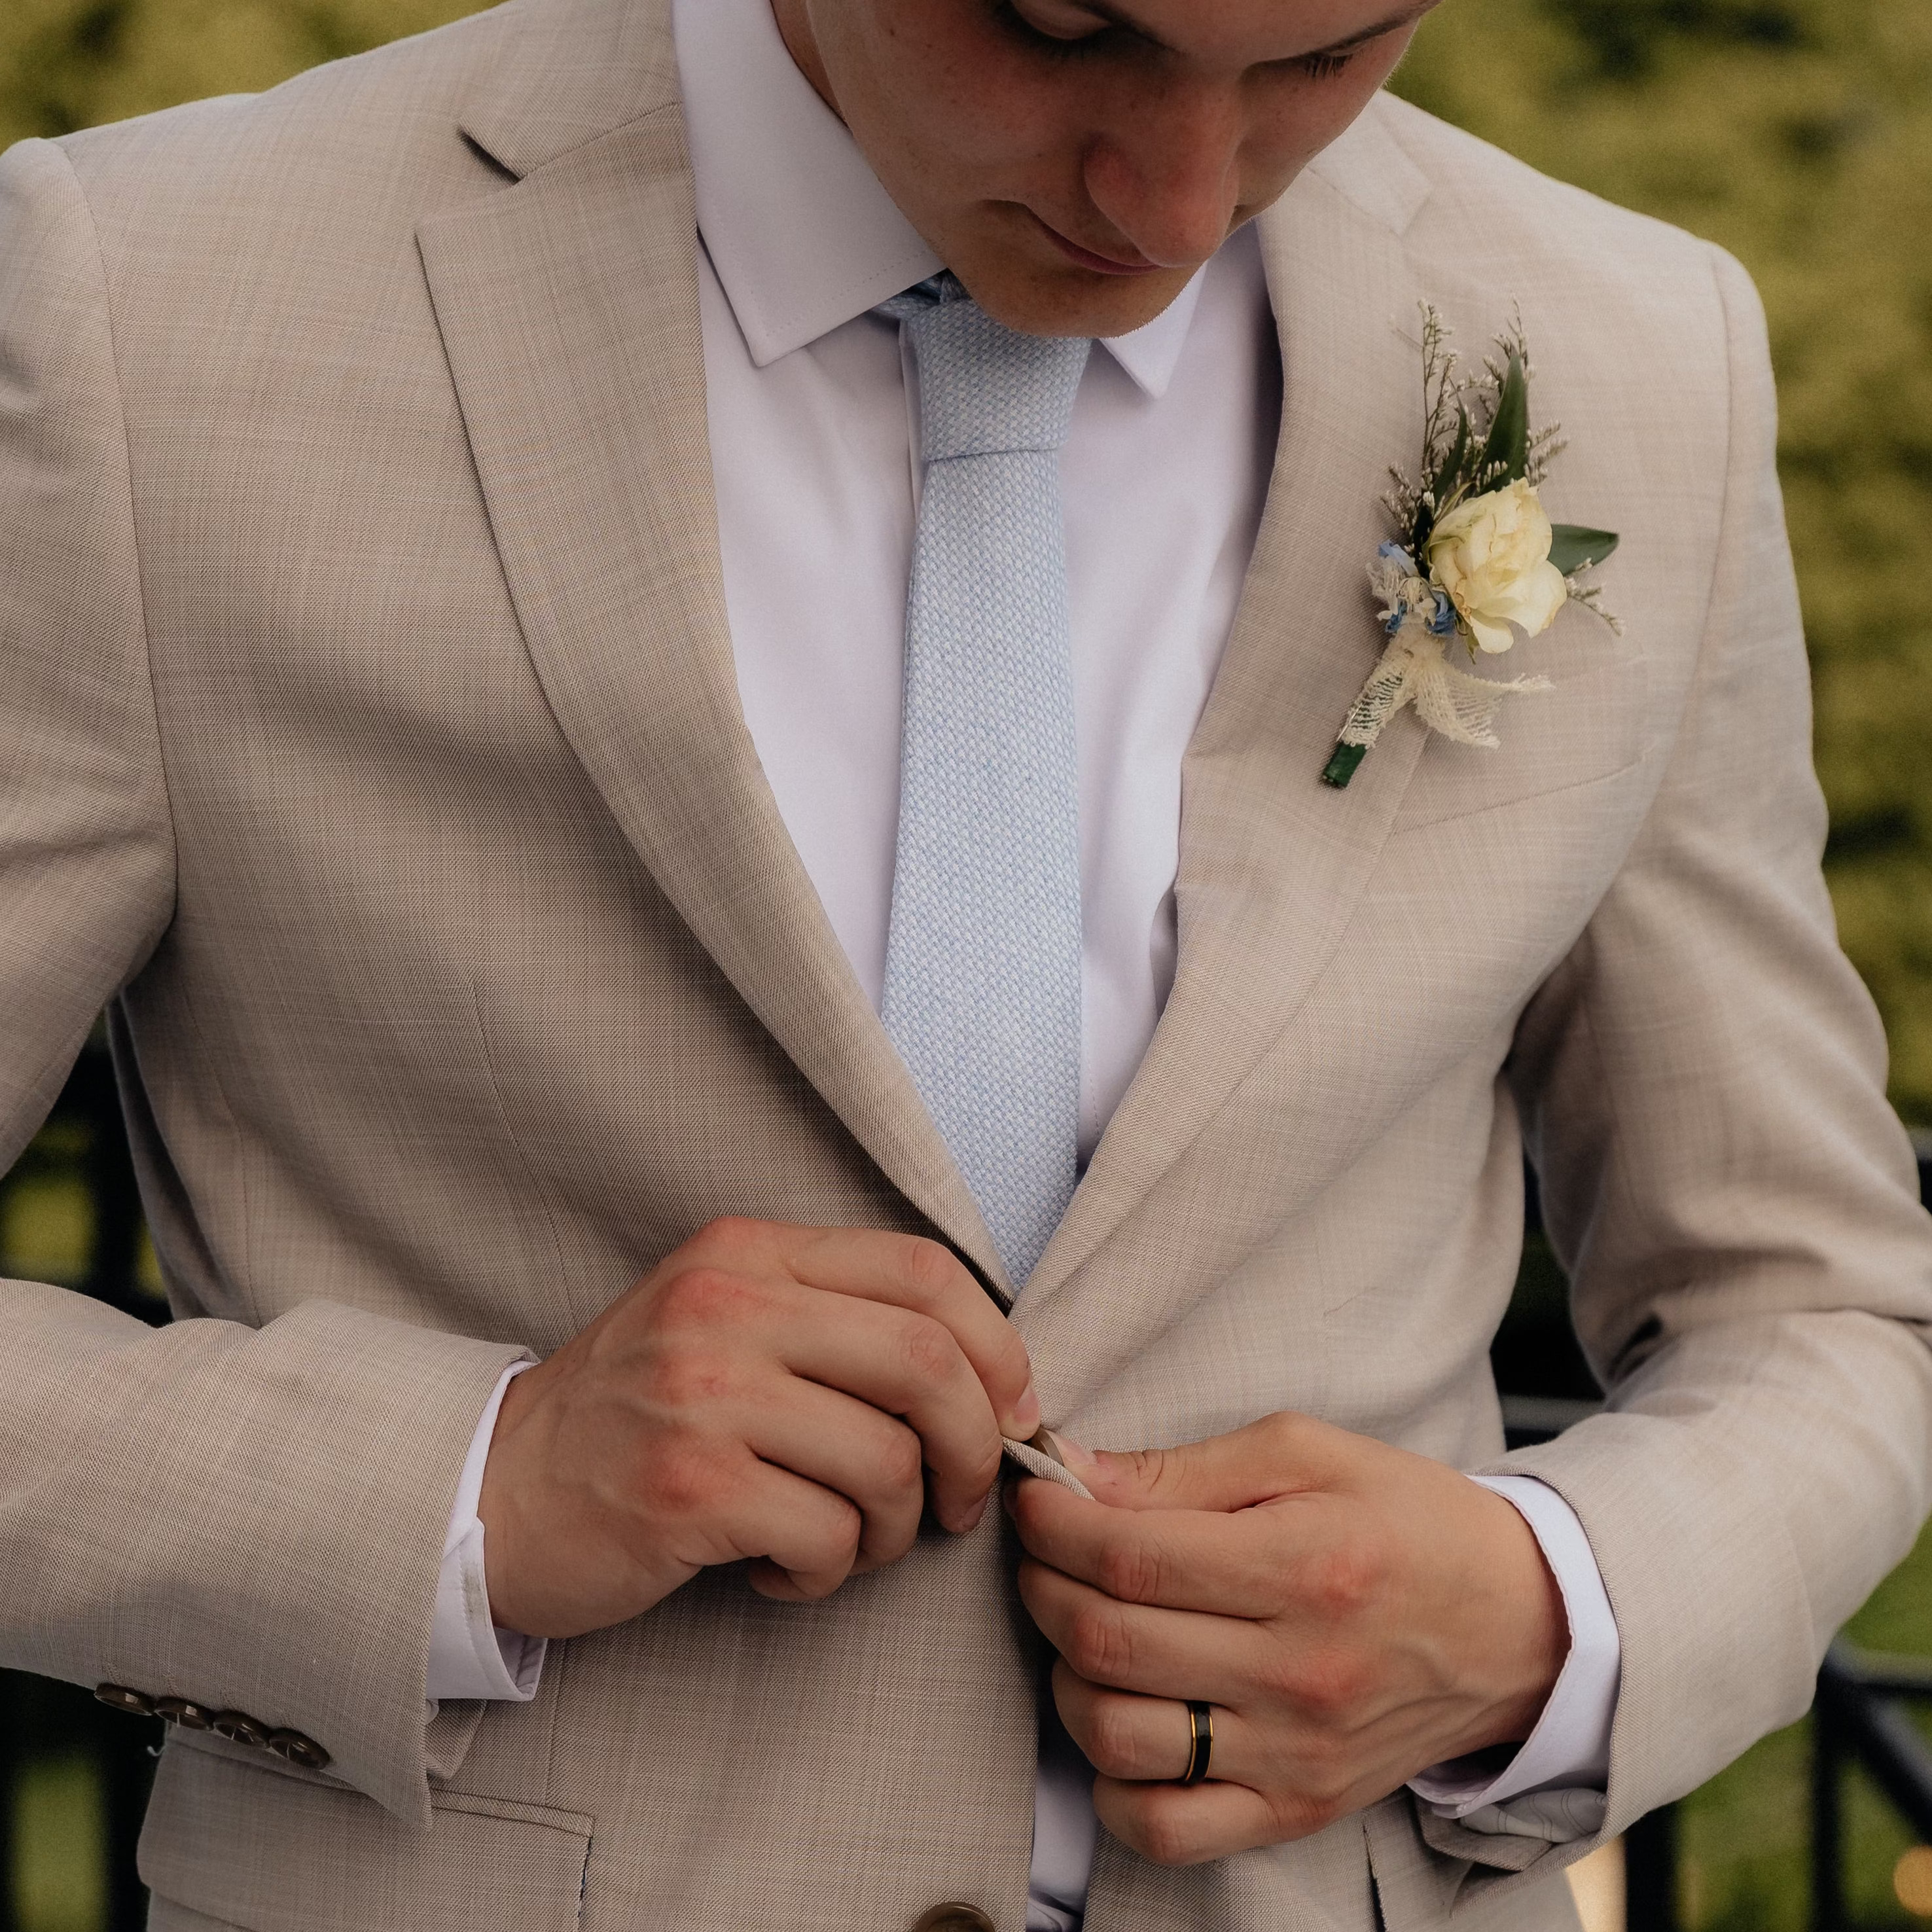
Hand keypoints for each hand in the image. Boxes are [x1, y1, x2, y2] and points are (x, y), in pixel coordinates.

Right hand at [479, 1218, 1037, 1636]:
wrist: (489, 1493)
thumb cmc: (634, 1416)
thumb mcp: (724, 1323)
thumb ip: (835, 1323)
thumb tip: (989, 1379)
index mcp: (748, 1253)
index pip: (924, 1270)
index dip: (997, 1348)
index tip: (1013, 1413)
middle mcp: (725, 1305)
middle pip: (926, 1360)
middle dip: (976, 1446)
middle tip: (963, 1501)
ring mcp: (702, 1395)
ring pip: (887, 1461)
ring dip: (895, 1528)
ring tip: (847, 1542)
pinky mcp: (686, 1489)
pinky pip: (827, 1536)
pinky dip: (829, 1574)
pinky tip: (783, 1572)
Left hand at [1010, 1413, 1566, 1864]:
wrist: (1519, 1624)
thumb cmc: (1407, 1520)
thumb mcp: (1308, 1453)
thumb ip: (1184, 1469)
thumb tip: (1073, 1472)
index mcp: (1306, 1566)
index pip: (1133, 1557)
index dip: (1057, 1527)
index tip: (1036, 1501)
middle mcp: (1300, 1673)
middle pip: (1112, 1643)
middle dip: (1045, 1587)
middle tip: (1048, 1553)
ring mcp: (1295, 1757)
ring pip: (1118, 1738)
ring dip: (1066, 1677)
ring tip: (1083, 1629)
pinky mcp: (1295, 1811)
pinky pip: (1165, 1830)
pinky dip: (1112, 1784)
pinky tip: (1120, 1717)